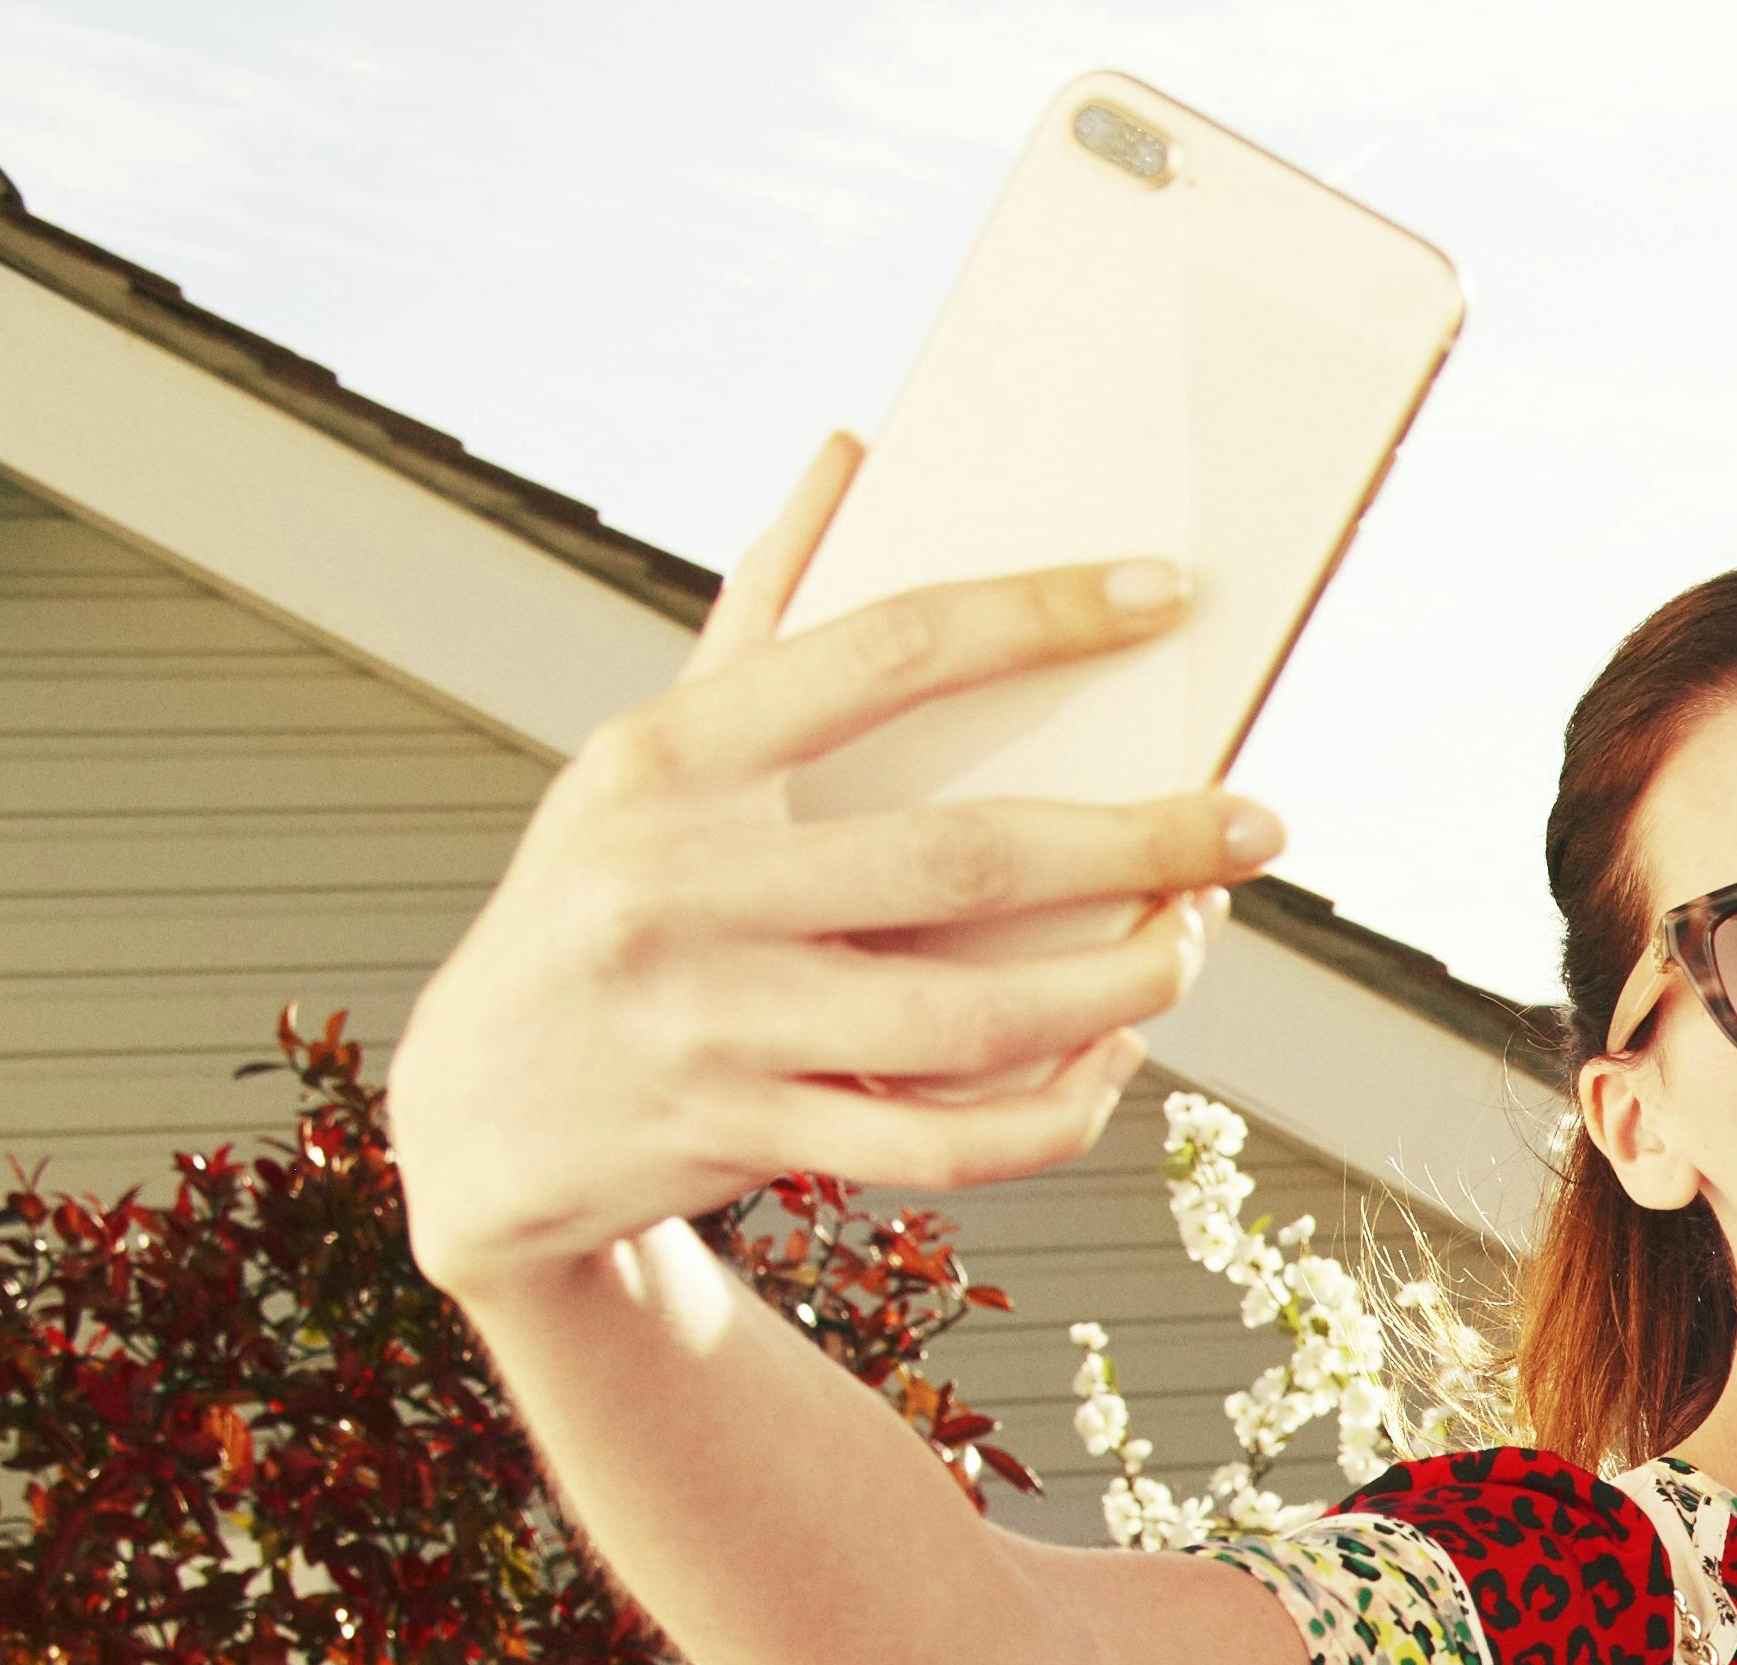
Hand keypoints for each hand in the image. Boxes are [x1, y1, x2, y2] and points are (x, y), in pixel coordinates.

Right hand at [386, 433, 1279, 1301]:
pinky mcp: (743, 1139)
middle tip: (1255, 822)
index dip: (1036, 614)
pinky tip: (1112, 1052)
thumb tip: (854, 451)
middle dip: (1137, 841)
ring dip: (1120, 984)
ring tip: (1190, 939)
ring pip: (976, 1020)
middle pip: (965, 856)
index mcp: (666, 757)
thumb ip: (759, 614)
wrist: (481, 1118)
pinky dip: (1055, 1108)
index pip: (883, 649)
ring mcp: (710, 1024)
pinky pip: (948, 1142)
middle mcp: (679, 884)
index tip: (1164, 592)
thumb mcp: (649, 757)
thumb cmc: (608, 898)